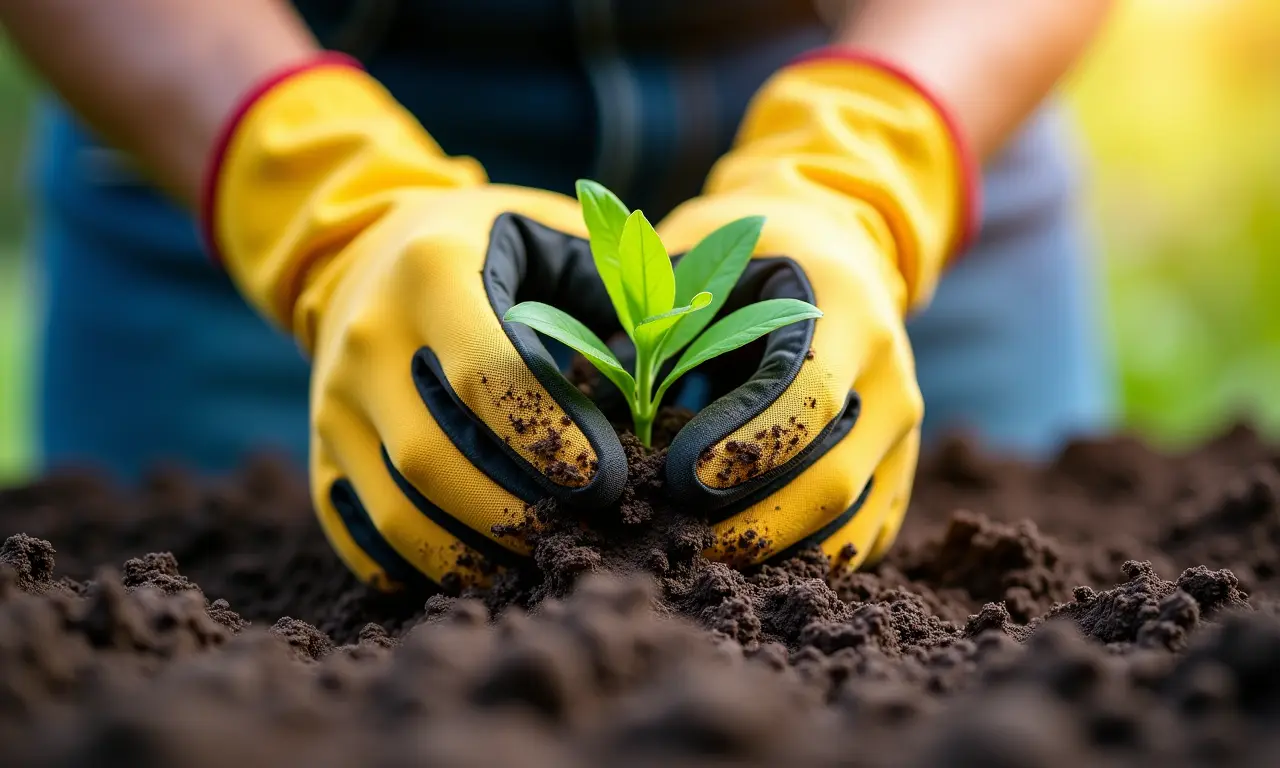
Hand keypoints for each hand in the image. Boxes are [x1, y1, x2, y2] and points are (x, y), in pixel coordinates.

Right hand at [207, 58, 626, 589]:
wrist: (366, 253)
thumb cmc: (497, 250)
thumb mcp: (558, 236)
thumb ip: (622, 285)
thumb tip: (698, 354)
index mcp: (431, 270)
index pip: (487, 374)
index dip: (551, 439)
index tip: (613, 481)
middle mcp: (367, 338)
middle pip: (436, 457)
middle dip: (521, 514)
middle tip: (591, 537)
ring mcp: (332, 402)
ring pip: (397, 511)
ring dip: (477, 556)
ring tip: (547, 563)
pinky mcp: (322, 451)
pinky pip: (359, 534)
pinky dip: (419, 570)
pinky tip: (484, 572)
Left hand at [656, 50, 977, 569]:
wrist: (833, 250)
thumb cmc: (742, 255)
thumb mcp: (696, 258)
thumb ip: (653, 321)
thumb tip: (592, 410)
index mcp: (848, 309)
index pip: (807, 399)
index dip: (743, 449)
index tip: (675, 479)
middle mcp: (892, 375)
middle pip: (833, 477)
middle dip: (748, 524)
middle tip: (670, 544)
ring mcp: (903, 432)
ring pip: (852, 526)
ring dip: (772, 557)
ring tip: (694, 565)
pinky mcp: (899, 475)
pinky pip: (862, 541)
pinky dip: (802, 565)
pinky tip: (739, 564)